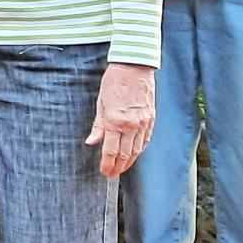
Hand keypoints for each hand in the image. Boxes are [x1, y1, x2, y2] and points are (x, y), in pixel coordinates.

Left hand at [86, 62, 154, 177]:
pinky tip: (135, 155)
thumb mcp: (100, 103)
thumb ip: (98, 126)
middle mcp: (131, 125)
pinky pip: (146, 140)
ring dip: (130, 162)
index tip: (104, 172)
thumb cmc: (114, 83)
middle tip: (112, 175)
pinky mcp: (151, 119)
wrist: (134, 68)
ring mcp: (143, 123)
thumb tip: (92, 142)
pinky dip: (140, 150)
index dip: (107, 164)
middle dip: (118, 167)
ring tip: (122, 169)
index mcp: (115, 121)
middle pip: (125, 154)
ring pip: (137, 149)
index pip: (111, 151)